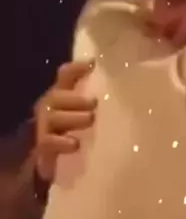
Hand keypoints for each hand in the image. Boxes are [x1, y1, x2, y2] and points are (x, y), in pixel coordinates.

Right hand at [34, 61, 96, 180]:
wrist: (50, 155)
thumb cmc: (74, 128)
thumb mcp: (85, 110)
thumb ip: (95, 97)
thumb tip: (108, 77)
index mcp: (62, 95)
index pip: (65, 76)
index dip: (76, 69)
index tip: (92, 63)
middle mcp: (50, 106)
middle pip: (58, 97)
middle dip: (76, 99)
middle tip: (94, 102)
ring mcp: (44, 126)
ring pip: (55, 118)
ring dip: (74, 117)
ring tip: (90, 118)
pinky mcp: (43, 146)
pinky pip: (49, 142)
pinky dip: (62, 142)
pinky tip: (75, 143)